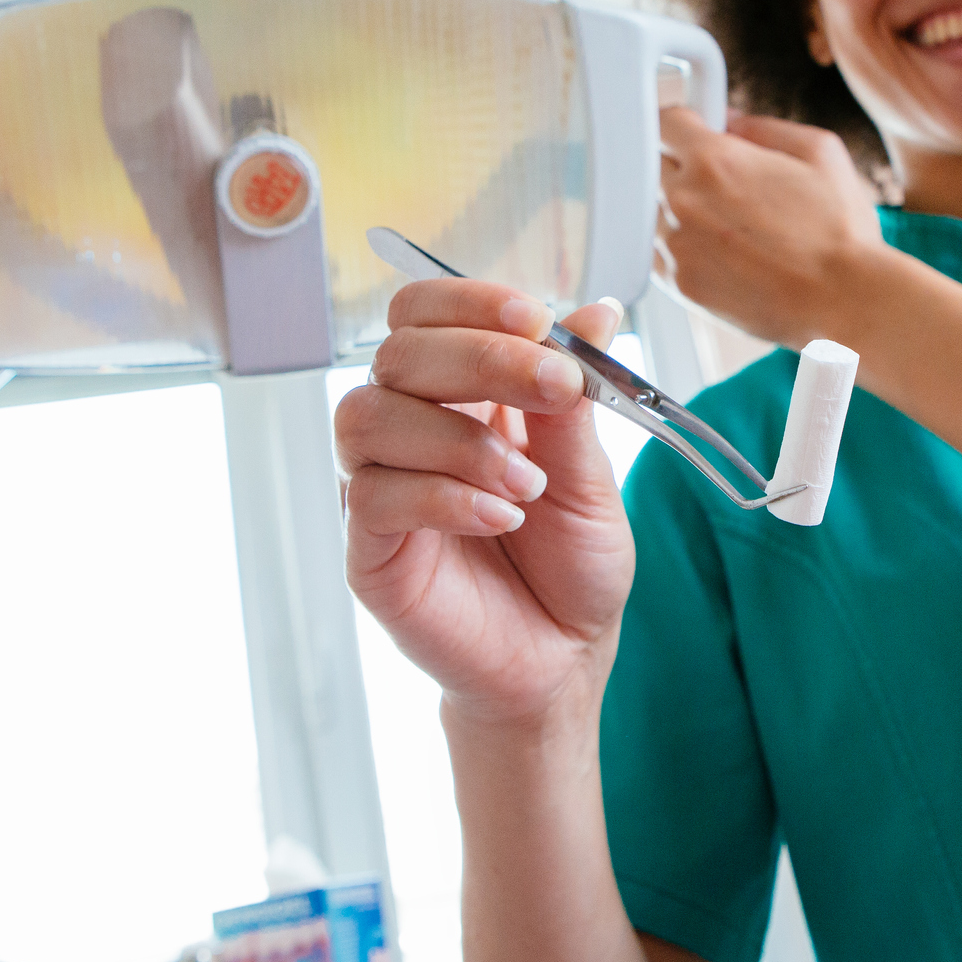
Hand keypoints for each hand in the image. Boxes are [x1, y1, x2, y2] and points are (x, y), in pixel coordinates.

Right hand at [336, 281, 631, 728]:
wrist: (564, 659)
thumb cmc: (573, 564)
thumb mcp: (591, 475)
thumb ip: (574, 400)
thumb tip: (594, 312)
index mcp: (460, 394)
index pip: (424, 313)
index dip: (469, 302)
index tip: (537, 321)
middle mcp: (408, 429)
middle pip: (398, 352)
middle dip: (483, 358)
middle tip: (556, 391)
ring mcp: (379, 486)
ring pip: (367, 416)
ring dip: (460, 438)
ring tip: (526, 485)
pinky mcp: (367, 548)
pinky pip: (371, 495)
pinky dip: (444, 497)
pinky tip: (501, 520)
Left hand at [656, 107, 886, 345]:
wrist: (844, 299)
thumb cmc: (840, 230)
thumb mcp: (819, 151)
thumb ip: (764, 126)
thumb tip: (729, 121)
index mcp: (714, 160)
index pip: (664, 123)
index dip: (682, 124)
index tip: (694, 133)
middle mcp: (685, 200)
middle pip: (653, 165)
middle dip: (680, 164)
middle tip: (719, 179)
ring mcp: (677, 245)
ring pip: (651, 211)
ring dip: (676, 208)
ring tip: (724, 221)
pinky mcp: (680, 283)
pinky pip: (656, 253)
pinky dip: (676, 246)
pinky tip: (715, 249)